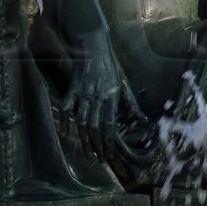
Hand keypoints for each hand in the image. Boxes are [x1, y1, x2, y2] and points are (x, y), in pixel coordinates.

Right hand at [61, 32, 143, 162]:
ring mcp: (83, 94)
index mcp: (111, 96)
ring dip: (84, 139)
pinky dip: (64, 121)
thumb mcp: (124, 83)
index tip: (108, 154)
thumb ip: (131, 103)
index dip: (108, 141)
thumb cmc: (111, 66)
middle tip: (98, 159)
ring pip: (82, 121)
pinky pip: (67, 108)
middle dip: (97, 145)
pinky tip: (64, 134)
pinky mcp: (72, 89)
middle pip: (95, 127)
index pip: (110, 124)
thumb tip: (142, 119)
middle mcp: (97, 97)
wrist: (93, 46)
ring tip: (87, 153)